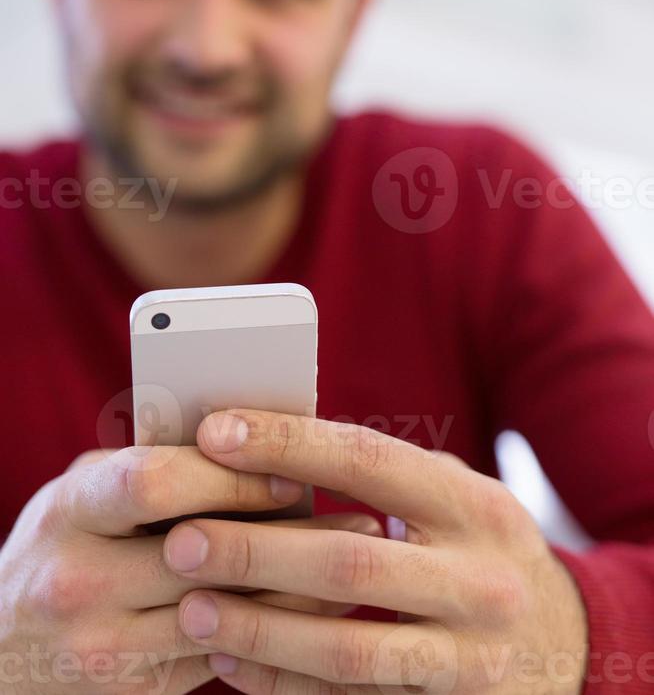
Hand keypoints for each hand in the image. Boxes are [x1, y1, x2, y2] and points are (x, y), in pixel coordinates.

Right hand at [0, 443, 380, 692]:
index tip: (291, 471)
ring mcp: (106, 647)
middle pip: (206, 554)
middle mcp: (81, 584)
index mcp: (71, 512)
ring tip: (356, 559)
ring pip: (229, 616)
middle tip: (356, 517)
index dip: (230, 476)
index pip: (156, 483)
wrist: (5, 647)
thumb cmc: (64, 541)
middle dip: (288, 536)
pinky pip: (225, 658)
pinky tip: (319, 606)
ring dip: (302, 588)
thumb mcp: (87, 489)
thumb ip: (152, 462)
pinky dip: (277, 629)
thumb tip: (251, 438)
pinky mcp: (135, 690)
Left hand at [161, 410, 588, 693]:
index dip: (289, 444)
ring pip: (347, 646)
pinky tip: (231, 660)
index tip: (217, 433)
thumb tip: (270, 445)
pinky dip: (284, 682)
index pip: (368, 462)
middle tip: (181, 540)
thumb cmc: (483, 547)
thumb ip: (385, 475)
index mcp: (472, 505)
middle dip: (256, 550)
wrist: (568, 641)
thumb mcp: (455, 497)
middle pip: (350, 562)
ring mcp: (468, 655)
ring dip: (260, 628)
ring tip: (192, 607)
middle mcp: (479, 579)